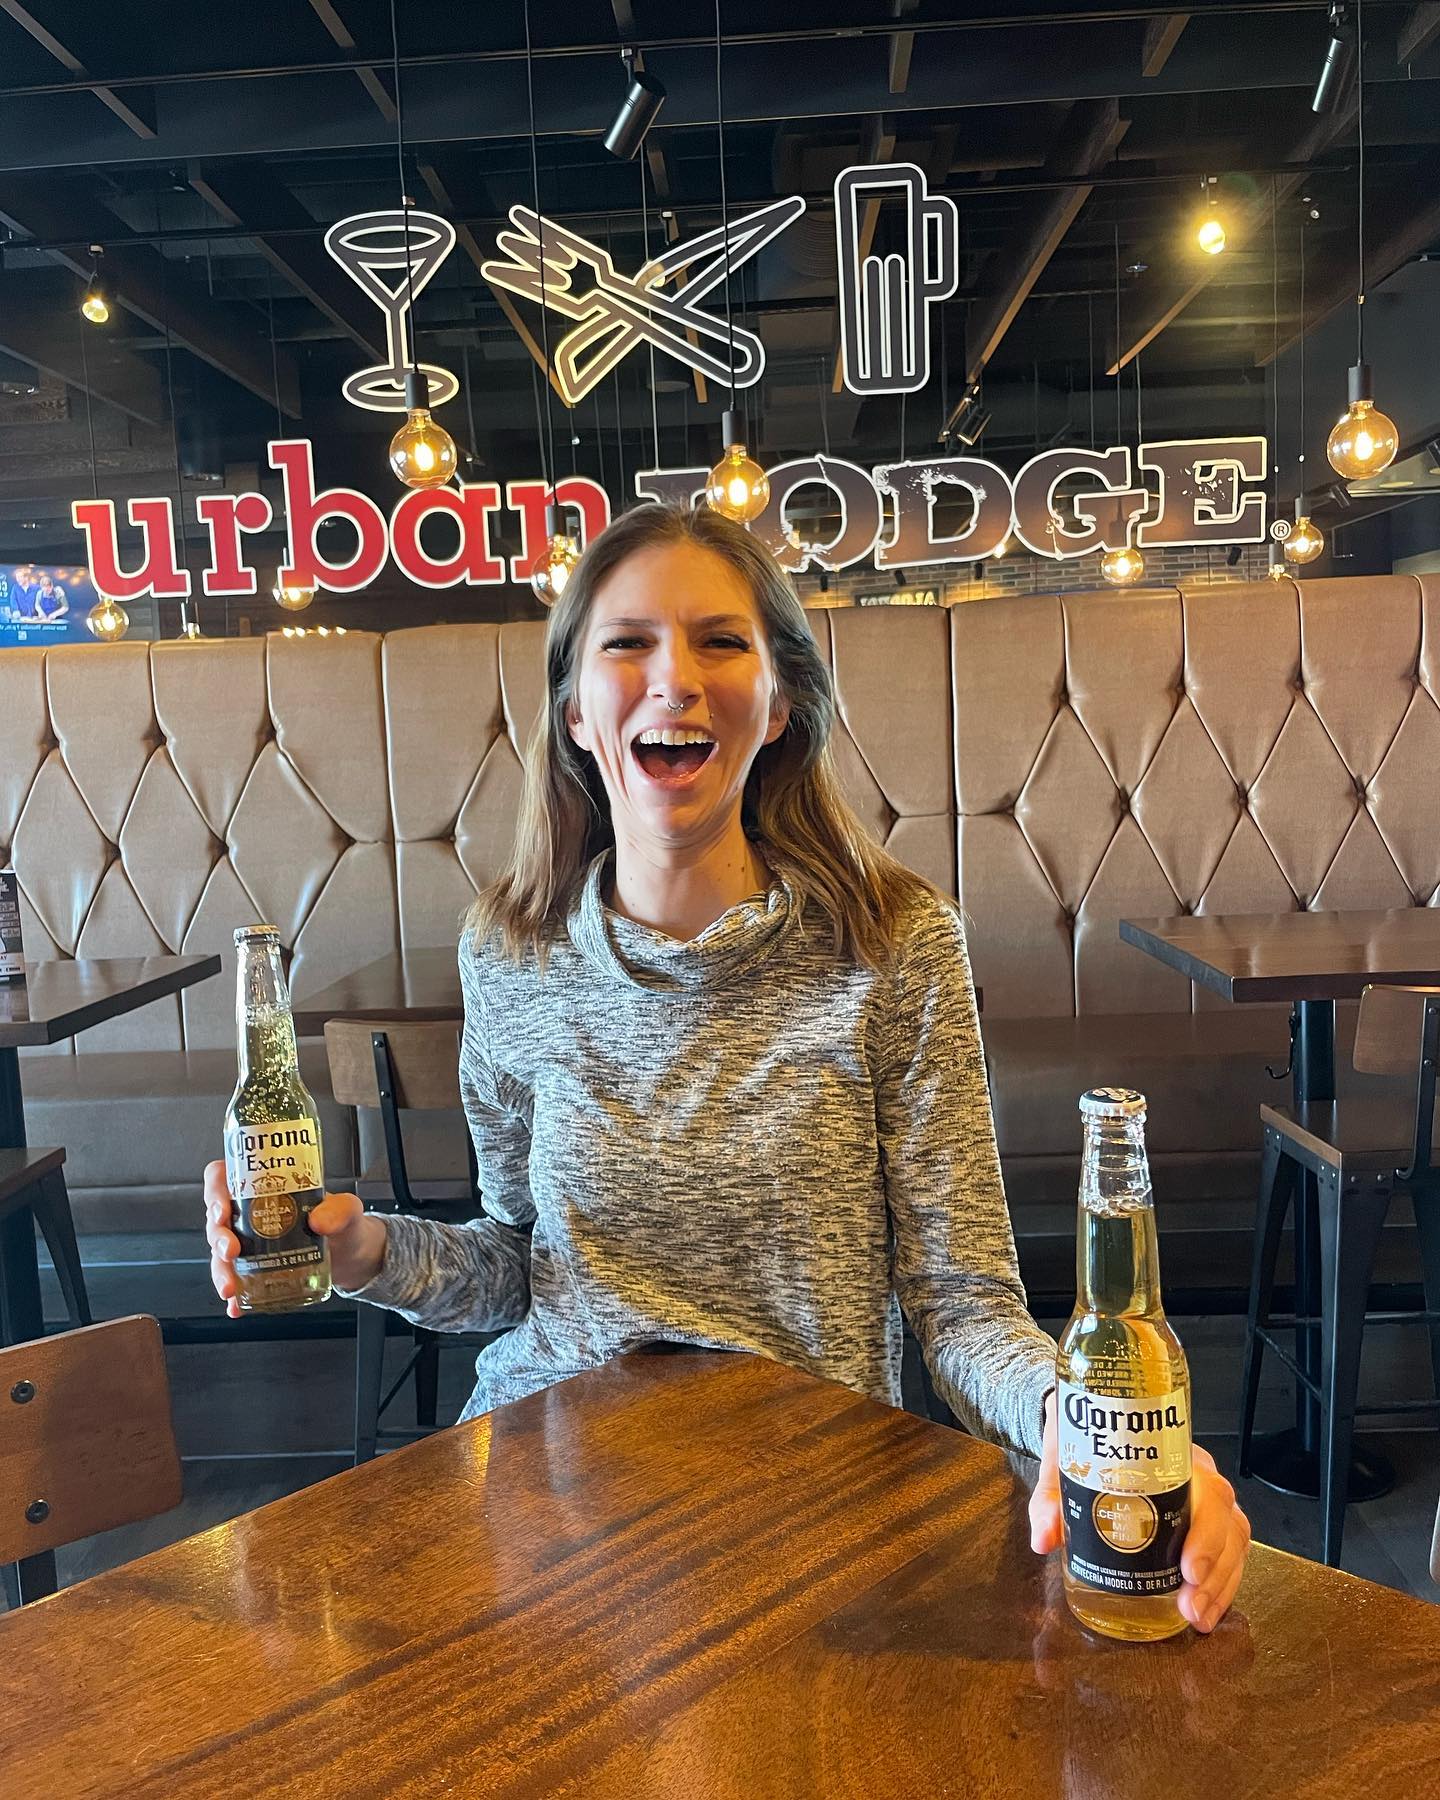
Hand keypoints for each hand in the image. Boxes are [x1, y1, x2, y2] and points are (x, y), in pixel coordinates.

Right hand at [202, 1161, 387, 1314]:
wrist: (353, 1255)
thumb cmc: (343, 1224)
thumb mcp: (347, 1210)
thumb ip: (340, 1209)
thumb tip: (320, 1220)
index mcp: (263, 1188)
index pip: (223, 1178)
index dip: (215, 1190)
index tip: (223, 1208)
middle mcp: (250, 1215)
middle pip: (216, 1220)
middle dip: (218, 1237)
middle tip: (231, 1250)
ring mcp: (250, 1245)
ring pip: (220, 1254)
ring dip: (220, 1270)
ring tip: (231, 1287)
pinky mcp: (256, 1272)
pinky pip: (237, 1283)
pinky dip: (234, 1298)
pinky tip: (237, 1306)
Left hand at [1028, 1391, 1251, 1634]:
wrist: (1089, 1422)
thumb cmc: (1084, 1439)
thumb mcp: (1062, 1460)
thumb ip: (1051, 1498)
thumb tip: (1044, 1539)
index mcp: (1169, 1455)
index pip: (1205, 1489)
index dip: (1205, 1531)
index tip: (1188, 1567)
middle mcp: (1196, 1475)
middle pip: (1226, 1521)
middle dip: (1214, 1570)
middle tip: (1190, 1604)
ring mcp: (1206, 1498)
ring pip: (1234, 1540)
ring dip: (1222, 1584)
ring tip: (1197, 1617)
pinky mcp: (1206, 1520)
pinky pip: (1230, 1551)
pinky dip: (1223, 1585)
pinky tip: (1208, 1610)